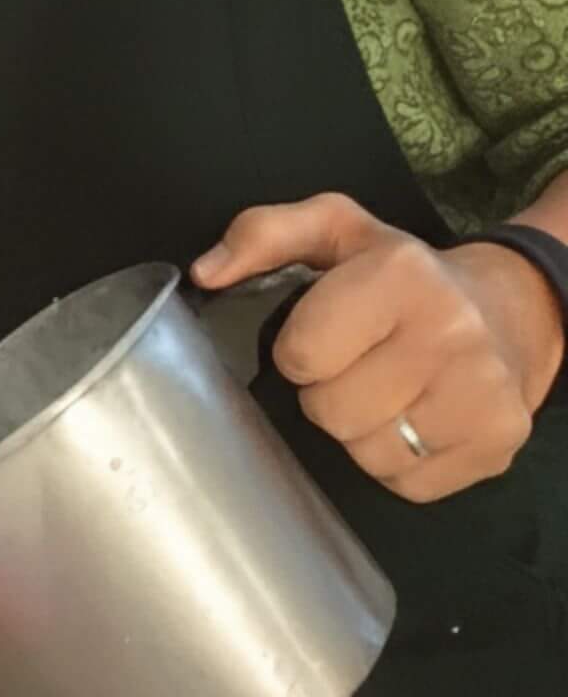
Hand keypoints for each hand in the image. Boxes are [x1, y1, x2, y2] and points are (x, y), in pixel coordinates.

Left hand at [193, 192, 557, 501]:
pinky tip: (408, 420)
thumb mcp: (331, 229)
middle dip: (324, 393)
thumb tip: (205, 273)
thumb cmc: (400, 270)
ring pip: (369, 455)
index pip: (304, 352)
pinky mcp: (498, 445)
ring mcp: (483, 395)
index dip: (295, 351)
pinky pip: (409, 484)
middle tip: (347, 368)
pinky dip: (395, 463)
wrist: (507, 311)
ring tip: (377, 393)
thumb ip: (260, 236)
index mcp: (400, 274)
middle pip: (333, 412)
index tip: (314, 338)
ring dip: (357, 432)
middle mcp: (450, 334)